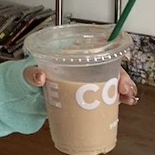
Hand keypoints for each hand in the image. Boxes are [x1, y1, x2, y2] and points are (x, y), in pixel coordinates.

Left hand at [24, 66, 138, 104]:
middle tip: (126, 90)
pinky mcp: (86, 96)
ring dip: (123, 88)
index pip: (95, 50)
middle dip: (121, 76)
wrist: (25, 97)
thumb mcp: (28, 73)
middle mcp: (81, 66)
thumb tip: (39, 77)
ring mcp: (85, 82)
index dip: (111, 56)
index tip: (119, 67)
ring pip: (111, 81)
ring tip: (129, 99)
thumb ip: (31, 73)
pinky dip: (117, 99)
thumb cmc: (29, 78)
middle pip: (108, 66)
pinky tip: (125, 104)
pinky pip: (105, 95)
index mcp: (70, 55)